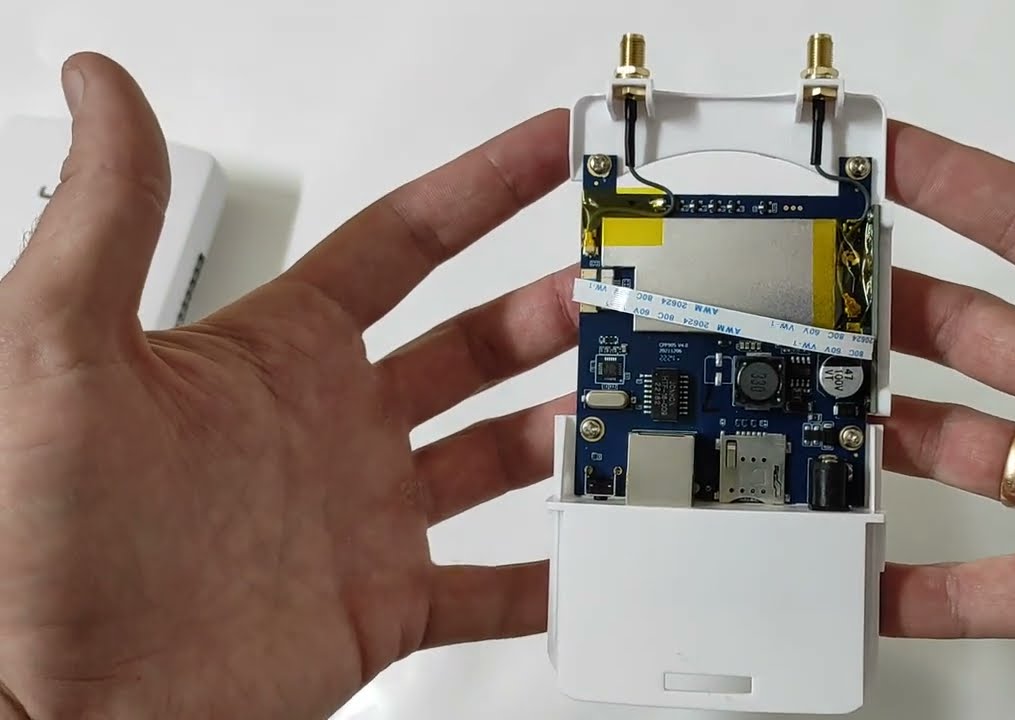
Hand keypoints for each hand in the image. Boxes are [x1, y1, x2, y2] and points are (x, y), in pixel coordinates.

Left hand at [0, 53, 574, 717]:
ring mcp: (361, 517)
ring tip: (620, 401)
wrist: (50, 704)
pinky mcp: (378, 607)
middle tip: (611, 281)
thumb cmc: (32, 537)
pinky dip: (543, 578)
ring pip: (494, 455)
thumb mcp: (55, 348)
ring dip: (559, 424)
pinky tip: (587, 556)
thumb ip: (105, 218)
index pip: (401, 244)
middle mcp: (329, 427)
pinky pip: (487, 591)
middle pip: (470, 346)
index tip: (544, 151)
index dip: (479, 189)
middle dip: (545, 307)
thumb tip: (103, 90)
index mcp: (276, 353)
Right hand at [878, 63, 1014, 717]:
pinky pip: (977, 590)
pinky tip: (864, 583)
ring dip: (884, 432)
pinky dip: (915, 593)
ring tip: (816, 410)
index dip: (960, 186)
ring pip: (956, 448)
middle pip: (974, 332)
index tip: (890, 158)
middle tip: (829, 284)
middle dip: (896, 303)